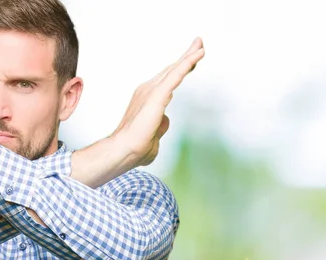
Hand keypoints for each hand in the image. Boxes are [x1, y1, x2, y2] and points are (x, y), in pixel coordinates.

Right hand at [111, 38, 204, 166]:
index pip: (168, 80)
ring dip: (189, 56)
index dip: (181, 68)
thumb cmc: (135, 148)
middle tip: (199, 43)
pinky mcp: (157, 95)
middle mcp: (148, 90)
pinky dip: (187, 63)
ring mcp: (151, 91)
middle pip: (171, 70)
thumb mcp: (154, 135)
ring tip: (201, 45)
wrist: (124, 151)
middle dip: (186, 56)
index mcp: (148, 99)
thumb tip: (165, 120)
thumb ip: (161, 126)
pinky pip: (176, 75)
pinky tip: (198, 54)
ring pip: (174, 69)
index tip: (192, 60)